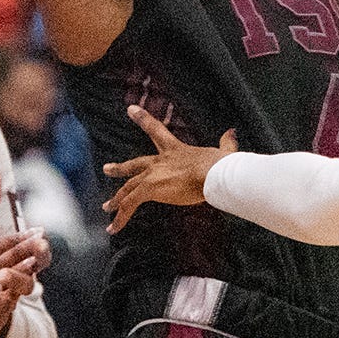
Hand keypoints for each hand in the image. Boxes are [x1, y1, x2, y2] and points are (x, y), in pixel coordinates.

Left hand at [101, 107, 237, 233]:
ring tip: (107, 208)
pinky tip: (113, 228)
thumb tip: (231, 133)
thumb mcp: (223, 151)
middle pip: (134, 165)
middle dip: (120, 168)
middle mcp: (160, 162)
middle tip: (107, 168)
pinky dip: (120, 218)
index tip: (130, 109)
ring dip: (116, 199)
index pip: (156, 130)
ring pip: (128, 188)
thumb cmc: (219, 164)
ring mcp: (152, 175)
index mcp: (176, 150)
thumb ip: (226, 143)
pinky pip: (129, 205)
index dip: (143, 118)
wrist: (213, 172)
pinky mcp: (150, 189)